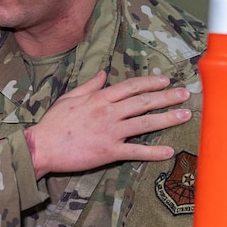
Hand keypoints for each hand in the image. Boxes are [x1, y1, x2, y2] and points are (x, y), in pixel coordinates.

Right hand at [23, 71, 190, 177]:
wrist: (41, 147)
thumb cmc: (52, 124)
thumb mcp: (69, 98)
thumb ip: (89, 86)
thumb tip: (104, 74)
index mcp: (99, 98)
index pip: (131, 86)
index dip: (150, 82)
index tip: (165, 80)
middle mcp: (108, 112)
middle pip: (143, 102)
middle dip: (167, 97)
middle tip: (185, 94)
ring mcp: (110, 132)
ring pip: (144, 123)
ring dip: (167, 119)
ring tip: (185, 115)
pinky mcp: (108, 151)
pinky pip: (135, 151)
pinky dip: (153, 152)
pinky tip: (168, 152)